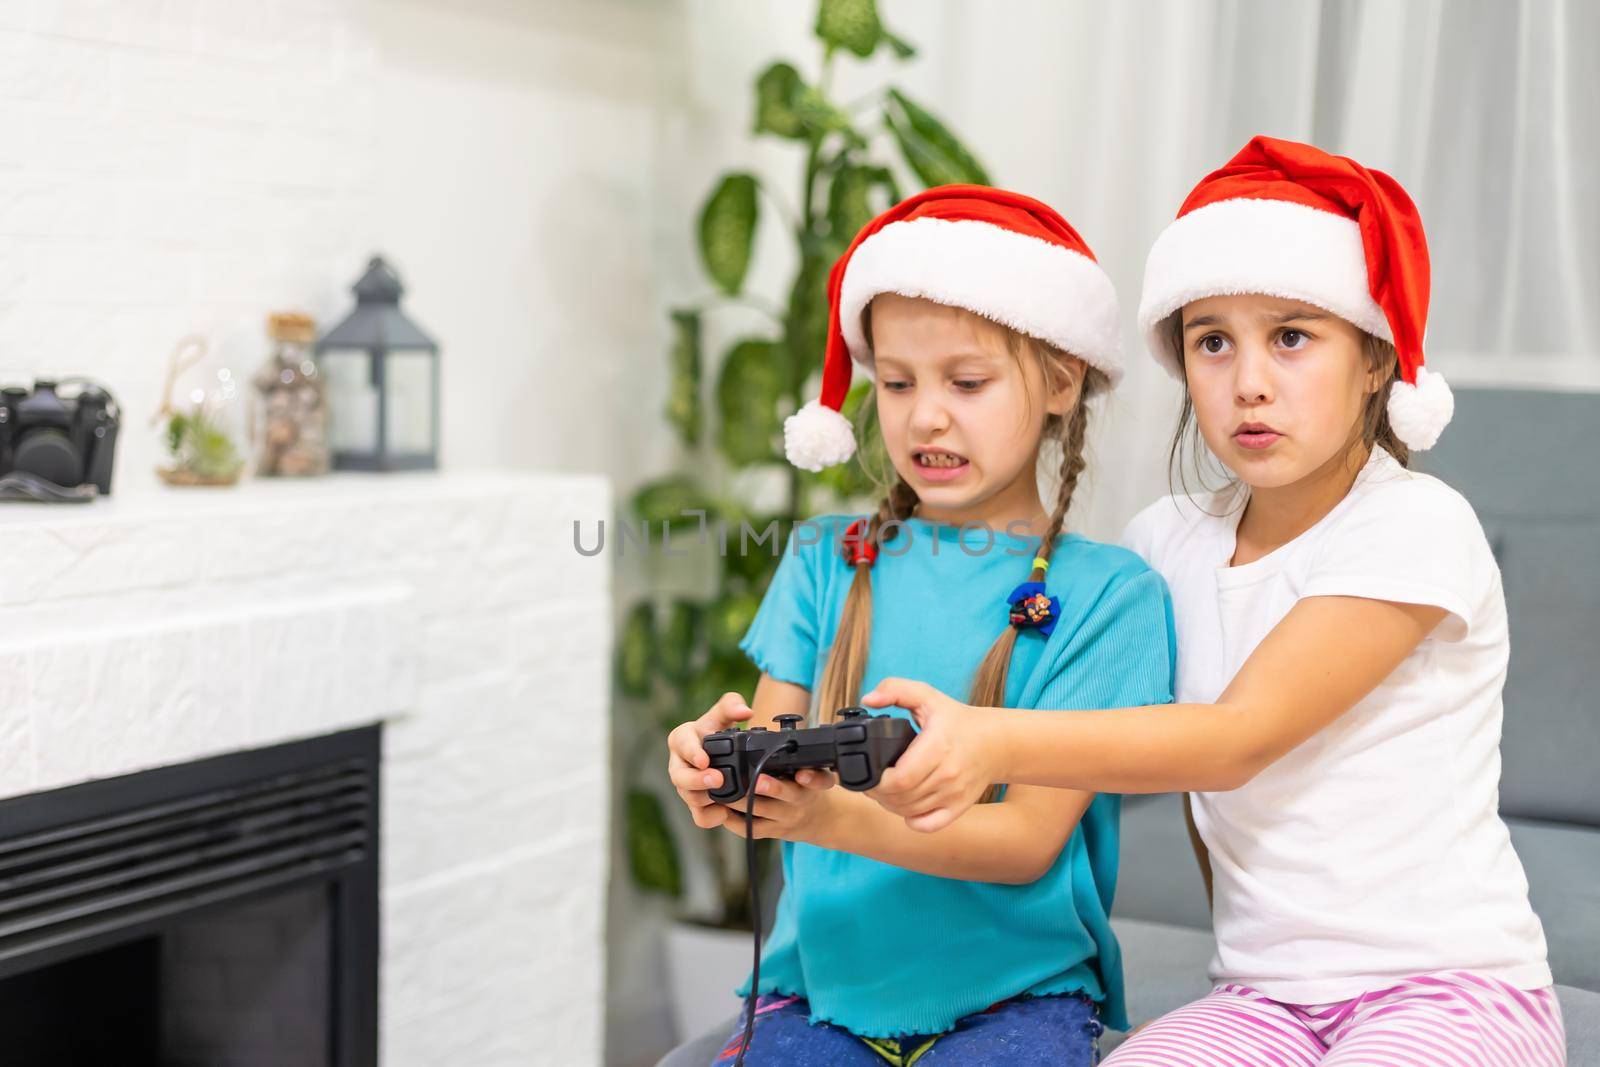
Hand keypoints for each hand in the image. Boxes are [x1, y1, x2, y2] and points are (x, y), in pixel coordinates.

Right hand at [667, 692, 754, 829]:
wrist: (721, 753)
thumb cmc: (716, 731)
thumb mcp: (722, 714)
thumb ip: (732, 705)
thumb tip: (745, 711)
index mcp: (682, 739)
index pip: (681, 744)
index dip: (691, 752)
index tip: (704, 759)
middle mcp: (678, 764)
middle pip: (679, 776)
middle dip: (697, 780)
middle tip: (717, 779)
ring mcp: (685, 786)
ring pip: (688, 798)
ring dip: (704, 799)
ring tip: (723, 797)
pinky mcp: (695, 805)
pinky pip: (699, 817)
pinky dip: (711, 816)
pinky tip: (725, 812)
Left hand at [719, 768, 839, 843]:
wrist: (823, 820)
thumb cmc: (810, 789)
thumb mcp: (816, 771)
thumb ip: (800, 759)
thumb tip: (770, 737)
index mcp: (811, 783)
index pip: (818, 780)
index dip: (811, 778)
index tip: (802, 775)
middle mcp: (800, 800)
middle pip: (786, 794)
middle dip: (770, 787)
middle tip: (755, 780)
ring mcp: (786, 818)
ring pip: (762, 811)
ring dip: (741, 801)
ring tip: (723, 792)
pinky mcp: (774, 831)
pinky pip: (752, 828)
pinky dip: (735, 820)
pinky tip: (723, 811)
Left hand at [861, 677, 1001, 832]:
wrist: (995, 742)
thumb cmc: (956, 719)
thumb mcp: (926, 695)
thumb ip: (894, 689)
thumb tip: (867, 700)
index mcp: (938, 745)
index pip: (900, 779)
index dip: (877, 781)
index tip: (869, 771)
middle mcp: (948, 773)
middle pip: (901, 798)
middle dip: (878, 793)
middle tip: (872, 781)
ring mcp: (955, 793)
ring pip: (910, 812)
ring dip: (891, 805)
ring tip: (886, 790)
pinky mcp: (959, 807)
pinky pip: (928, 825)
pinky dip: (911, 820)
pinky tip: (905, 805)